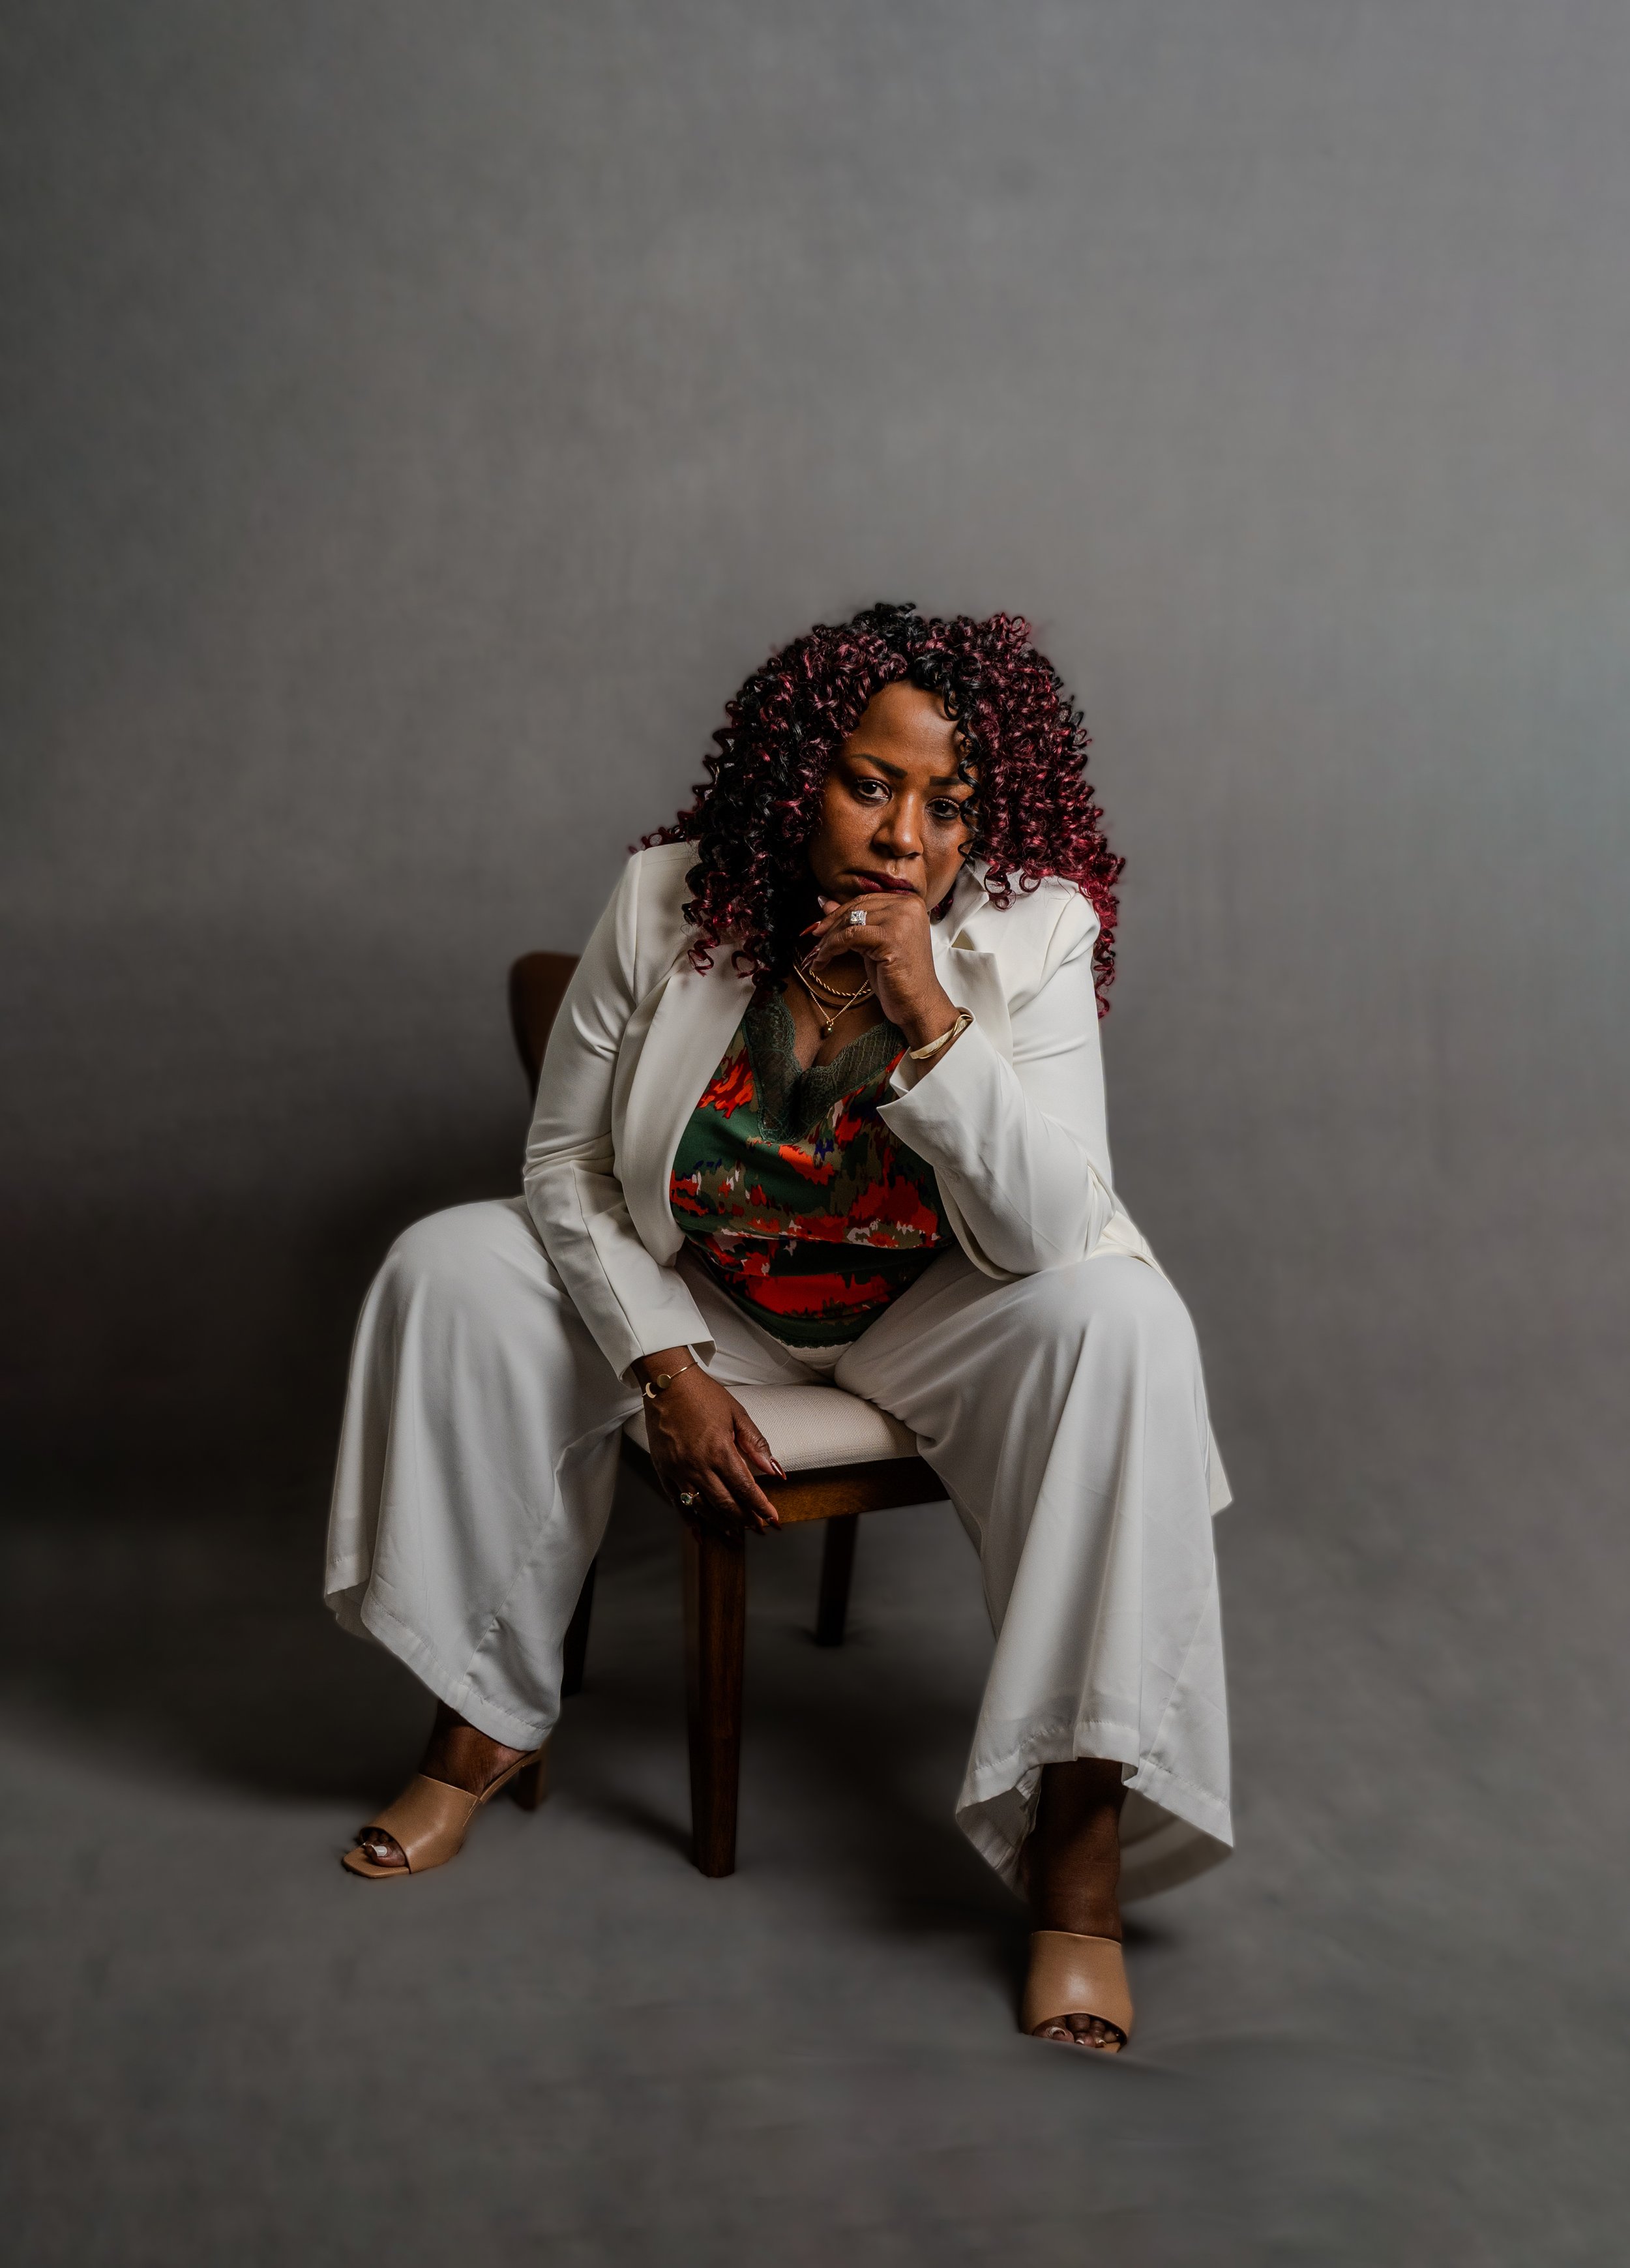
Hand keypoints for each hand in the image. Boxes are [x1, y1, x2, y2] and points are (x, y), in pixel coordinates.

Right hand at [636, 1353, 783, 1534]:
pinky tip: (701, 1534)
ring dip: (721, 1524)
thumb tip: (775, 1471)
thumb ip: (756, 1444)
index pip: (745, 1488)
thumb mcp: (737, 1414)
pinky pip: (677, 1503)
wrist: (666, 1384)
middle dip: (745, 1520)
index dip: (761, 1507)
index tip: (774, 1520)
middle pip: (726, 1503)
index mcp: (720, 1450)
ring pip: (702, 1508)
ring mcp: (678, 1471)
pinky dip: (690, 1521)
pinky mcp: (663, 1471)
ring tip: (736, 1535)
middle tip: (759, 1529)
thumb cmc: (704, 1396)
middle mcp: (698, 1465)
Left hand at [804, 892, 961, 1052]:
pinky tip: (823, 961)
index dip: (839, 913)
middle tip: (815, 941)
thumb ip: (855, 921)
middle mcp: (908, 906)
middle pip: (857, 908)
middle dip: (831, 925)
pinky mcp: (891, 937)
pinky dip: (832, 948)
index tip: (820, 927)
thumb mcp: (872, 943)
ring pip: (851, 921)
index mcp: (909, 902)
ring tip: (818, 955)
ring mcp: (902, 920)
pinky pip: (850, 937)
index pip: (865, 900)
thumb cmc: (899, 977)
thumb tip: (825, 902)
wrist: (918, 1004)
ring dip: (829, 939)